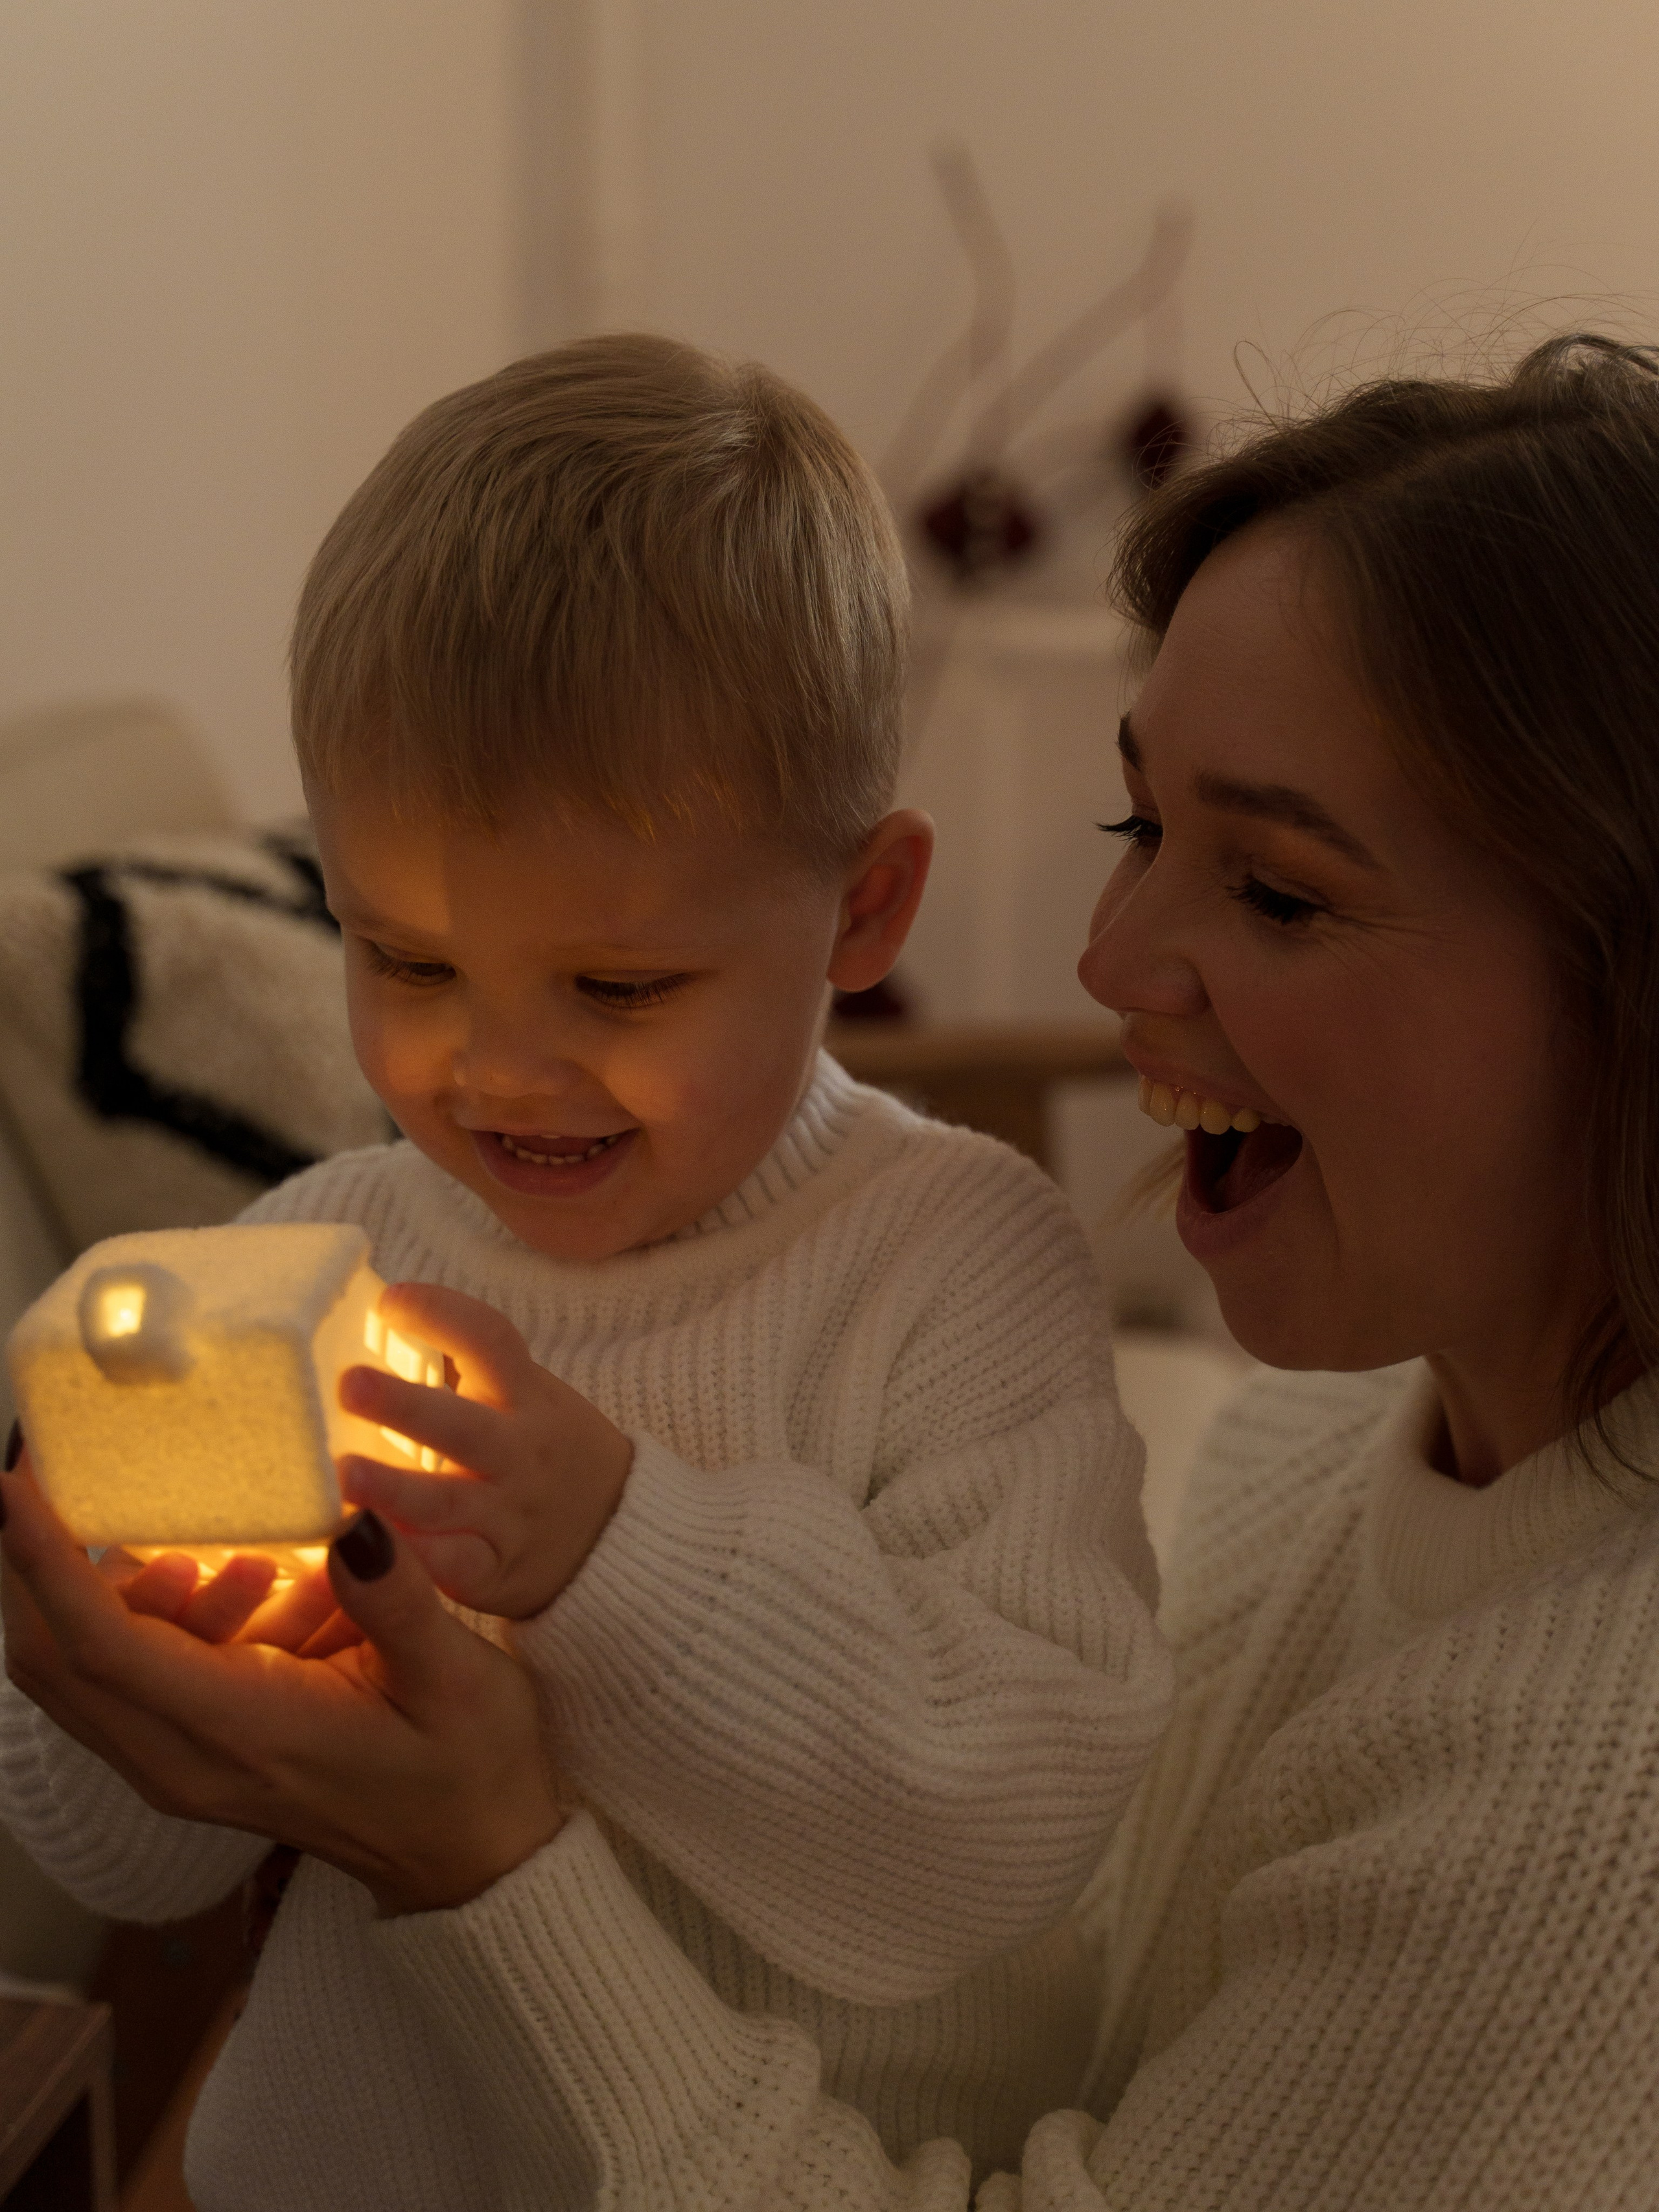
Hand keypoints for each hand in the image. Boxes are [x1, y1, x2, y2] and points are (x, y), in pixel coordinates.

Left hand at [1, 1456, 563, 1915]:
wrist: (471, 1858)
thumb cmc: (471, 1770)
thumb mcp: (457, 1678)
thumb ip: (397, 1601)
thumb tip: (352, 1523)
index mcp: (245, 1735)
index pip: (104, 1648)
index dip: (47, 1565)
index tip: (15, 1488)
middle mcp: (185, 1762)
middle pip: (55, 1662)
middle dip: (49, 1564)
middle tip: (93, 1481)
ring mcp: (179, 1767)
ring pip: (84, 1669)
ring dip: (128, 1590)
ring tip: (259, 1564)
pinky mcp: (189, 1758)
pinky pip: (126, 1678)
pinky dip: (156, 1616)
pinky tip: (260, 1592)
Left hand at [336, 1283, 633, 1620]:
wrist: (620, 1531)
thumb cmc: (548, 1449)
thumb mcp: (529, 1396)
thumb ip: (470, 1366)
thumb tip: (381, 1315)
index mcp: (527, 1396)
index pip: (490, 1341)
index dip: (442, 1315)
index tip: (389, 1302)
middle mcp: (521, 1451)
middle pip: (463, 1425)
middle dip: (404, 1405)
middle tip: (349, 1385)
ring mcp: (510, 1515)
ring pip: (449, 1501)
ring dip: (393, 1488)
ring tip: (341, 1475)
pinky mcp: (498, 1571)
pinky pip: (454, 1567)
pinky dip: (415, 1561)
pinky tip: (366, 1551)